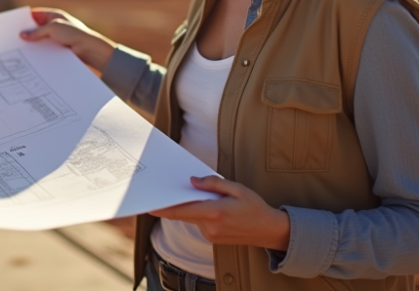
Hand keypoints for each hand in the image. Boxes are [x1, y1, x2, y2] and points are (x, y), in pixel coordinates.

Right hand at [20, 7, 117, 73]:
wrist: (90, 50)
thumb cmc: (74, 34)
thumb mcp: (53, 28)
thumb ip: (37, 32)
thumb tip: (22, 35)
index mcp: (54, 15)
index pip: (35, 14)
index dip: (24, 19)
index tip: (12, 25)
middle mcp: (54, 25)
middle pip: (36, 28)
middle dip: (26, 33)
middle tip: (12, 39)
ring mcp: (56, 38)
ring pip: (40, 40)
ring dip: (32, 44)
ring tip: (18, 50)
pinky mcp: (57, 49)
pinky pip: (45, 49)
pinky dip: (38, 52)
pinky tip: (30, 57)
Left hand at [150, 176, 290, 250]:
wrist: (269, 230)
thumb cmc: (255, 207)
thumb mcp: (237, 189)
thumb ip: (214, 183)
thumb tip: (193, 181)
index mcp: (215, 212)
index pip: (182, 211)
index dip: (163, 208)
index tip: (149, 204)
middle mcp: (210, 226)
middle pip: (184, 213)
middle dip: (177, 202)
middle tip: (168, 188)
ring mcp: (210, 235)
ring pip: (192, 217)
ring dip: (193, 207)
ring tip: (203, 195)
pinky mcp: (212, 238)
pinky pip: (199, 222)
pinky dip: (200, 213)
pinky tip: (211, 206)